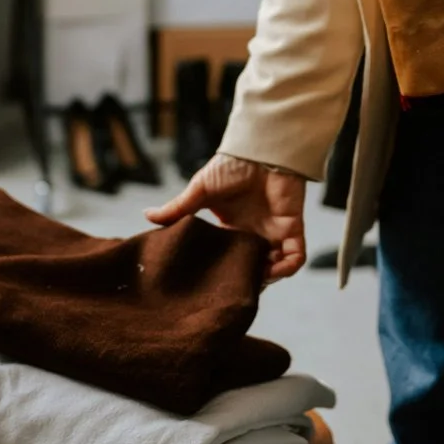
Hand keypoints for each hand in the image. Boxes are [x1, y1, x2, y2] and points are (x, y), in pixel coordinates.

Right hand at [146, 154, 307, 282]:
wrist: (258, 149)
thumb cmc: (230, 166)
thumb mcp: (199, 191)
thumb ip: (177, 208)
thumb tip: (146, 217)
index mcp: (233, 228)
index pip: (231, 259)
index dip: (227, 274)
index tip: (214, 287)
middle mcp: (255, 233)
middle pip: (254, 268)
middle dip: (249, 282)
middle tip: (234, 294)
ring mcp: (275, 231)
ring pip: (277, 266)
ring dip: (269, 278)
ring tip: (252, 284)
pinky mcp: (292, 226)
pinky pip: (296, 255)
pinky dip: (289, 267)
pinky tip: (274, 271)